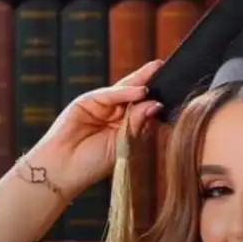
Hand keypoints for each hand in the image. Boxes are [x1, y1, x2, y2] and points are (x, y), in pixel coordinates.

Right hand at [26, 60, 163, 198]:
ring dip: (141, 83)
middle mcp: (114, 115)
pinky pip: (108, 94)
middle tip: (170, 70)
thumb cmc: (92, 164)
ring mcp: (100, 107)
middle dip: (151, 83)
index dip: (158, 100)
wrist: (64, 171)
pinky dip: (124, 92)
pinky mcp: (85, 102)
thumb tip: (156, 104)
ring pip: (123, 90)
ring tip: (157, 75)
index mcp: (125, 127)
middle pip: (135, 95)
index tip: (179, 91)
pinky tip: (140, 91)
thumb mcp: (123, 144)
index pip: (144, 109)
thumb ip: (138, 123)